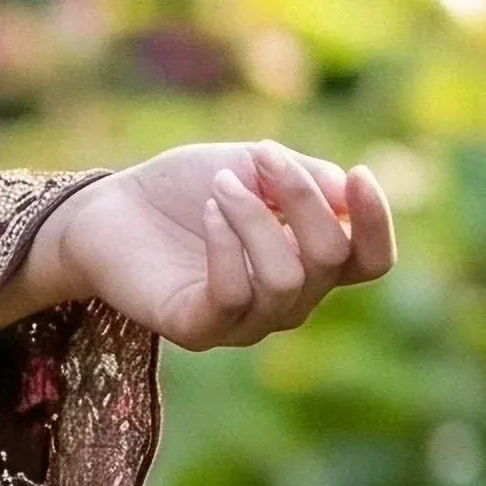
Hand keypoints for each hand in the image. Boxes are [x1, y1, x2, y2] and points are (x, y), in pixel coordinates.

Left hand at [32, 140, 396, 350]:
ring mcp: (244, 322)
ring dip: (256, 217)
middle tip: (260, 155)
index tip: (358, 174)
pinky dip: (226, 244)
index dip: (376, 223)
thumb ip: (305, 179)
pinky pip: (234, 296)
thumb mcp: (254, 166)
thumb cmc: (188, 187)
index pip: (370, 261)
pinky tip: (209, 211)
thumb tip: (346, 192)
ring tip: (221, 185)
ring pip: (286, 279)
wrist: (109, 208)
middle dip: (302, 197)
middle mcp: (287, 301)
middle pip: (330, 259)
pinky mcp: (197, 329)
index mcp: (310, 261)